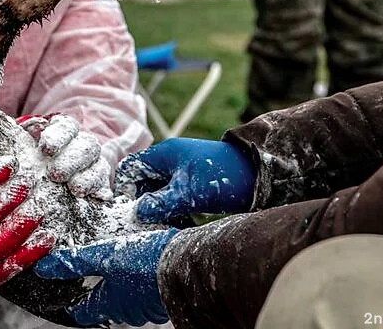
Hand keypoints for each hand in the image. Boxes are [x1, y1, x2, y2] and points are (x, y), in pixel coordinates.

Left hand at [17, 114, 111, 199]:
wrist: (39, 191)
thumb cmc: (23, 165)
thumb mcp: (15, 149)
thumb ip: (10, 140)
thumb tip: (3, 127)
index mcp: (62, 132)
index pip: (66, 127)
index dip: (58, 136)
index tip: (45, 149)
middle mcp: (82, 147)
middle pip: (87, 146)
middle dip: (72, 159)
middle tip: (55, 174)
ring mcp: (94, 168)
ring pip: (99, 166)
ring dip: (88, 177)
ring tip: (75, 189)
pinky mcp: (99, 189)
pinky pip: (105, 189)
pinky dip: (101, 193)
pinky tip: (95, 199)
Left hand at [34, 229, 178, 326]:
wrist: (186, 262)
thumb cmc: (146, 262)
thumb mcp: (105, 256)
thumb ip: (76, 261)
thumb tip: (45, 268)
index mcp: (108, 304)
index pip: (81, 312)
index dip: (71, 302)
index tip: (63, 292)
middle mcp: (127, 310)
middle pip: (104, 304)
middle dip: (96, 288)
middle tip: (89, 269)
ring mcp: (146, 305)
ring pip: (125, 296)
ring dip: (119, 281)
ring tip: (116, 260)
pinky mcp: (161, 293)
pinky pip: (143, 289)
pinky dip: (137, 277)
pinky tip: (139, 261)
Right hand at [115, 138, 256, 223]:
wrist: (257, 175)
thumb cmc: (222, 176)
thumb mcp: (188, 193)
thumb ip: (160, 203)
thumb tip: (137, 213)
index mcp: (163, 154)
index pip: (130, 168)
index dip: (125, 188)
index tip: (128, 210)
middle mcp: (169, 161)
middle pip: (143, 183)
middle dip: (144, 204)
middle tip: (148, 224)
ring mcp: (181, 172)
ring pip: (159, 193)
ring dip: (160, 211)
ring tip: (169, 227)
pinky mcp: (192, 184)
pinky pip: (174, 198)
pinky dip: (174, 211)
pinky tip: (183, 224)